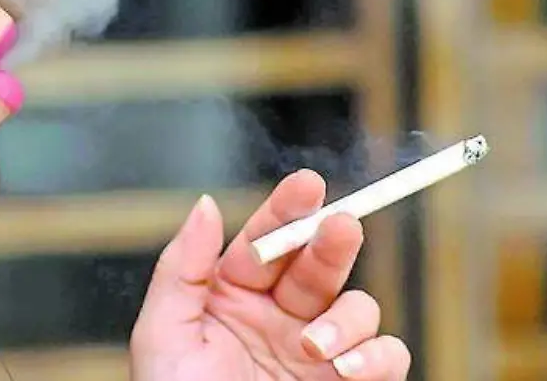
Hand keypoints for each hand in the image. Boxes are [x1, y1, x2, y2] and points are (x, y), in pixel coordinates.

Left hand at [129, 170, 409, 380]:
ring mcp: (316, 351)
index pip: (264, 241)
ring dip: (345, 317)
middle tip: (339, 224)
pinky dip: (376, 355)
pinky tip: (346, 364)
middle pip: (318, 263)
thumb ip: (183, 266)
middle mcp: (277, 317)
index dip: (286, 209)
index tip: (307, 183)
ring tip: (311, 345)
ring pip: (357, 307)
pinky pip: (384, 357)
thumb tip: (206, 203)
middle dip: (331, 240)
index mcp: (230, 295)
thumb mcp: (162, 330)